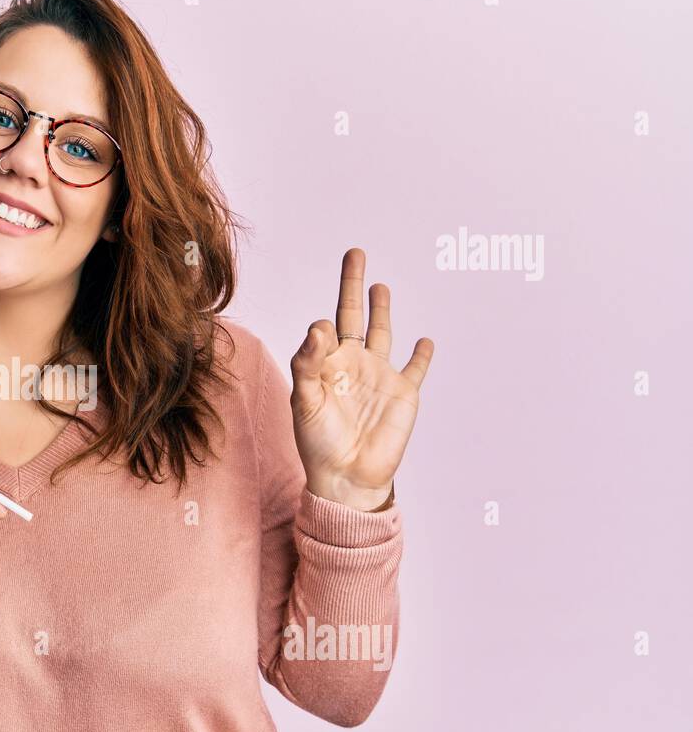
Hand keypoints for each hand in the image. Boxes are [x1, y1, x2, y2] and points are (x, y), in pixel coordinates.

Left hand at [289, 248, 433, 510]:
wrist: (347, 477)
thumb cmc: (318, 442)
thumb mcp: (305, 401)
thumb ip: (308, 362)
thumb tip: (320, 326)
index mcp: (326, 364)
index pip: (324, 330)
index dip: (322, 327)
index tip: (323, 330)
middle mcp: (352, 364)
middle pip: (354, 315)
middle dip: (354, 284)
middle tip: (355, 253)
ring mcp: (380, 377)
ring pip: (383, 333)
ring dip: (382, 309)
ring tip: (379, 287)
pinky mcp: (405, 393)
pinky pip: (415, 369)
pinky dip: (422, 355)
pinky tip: (425, 340)